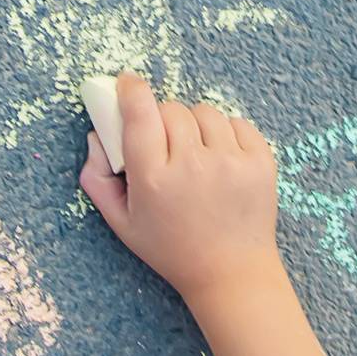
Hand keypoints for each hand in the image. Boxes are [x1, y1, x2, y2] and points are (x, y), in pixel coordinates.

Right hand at [78, 73, 285, 306]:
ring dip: (195, 125)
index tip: (128, 83)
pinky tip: (221, 159)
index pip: (139, 113)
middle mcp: (192, 166)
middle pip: (172, 109)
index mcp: (153, 179)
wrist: (231, 272)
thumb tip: (96, 136)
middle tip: (165, 145)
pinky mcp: (260, 162)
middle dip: (163, 119)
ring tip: (196, 154)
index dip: (131, 90)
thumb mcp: (122, 223)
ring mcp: (230, 162)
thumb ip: (97, 180)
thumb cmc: (172, 248)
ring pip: (205, 112)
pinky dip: (226, 134)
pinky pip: (237, 122)